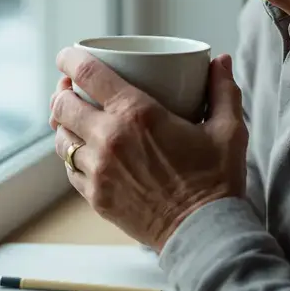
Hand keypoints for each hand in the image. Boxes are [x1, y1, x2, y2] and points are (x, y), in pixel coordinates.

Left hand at [50, 47, 246, 250]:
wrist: (205, 234)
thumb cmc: (217, 181)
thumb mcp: (229, 130)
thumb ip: (223, 90)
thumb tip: (220, 60)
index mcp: (136, 114)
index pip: (87, 73)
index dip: (69, 58)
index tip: (67, 55)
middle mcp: (108, 139)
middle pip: (62, 104)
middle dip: (62, 92)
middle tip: (71, 89)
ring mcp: (98, 170)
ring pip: (60, 138)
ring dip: (64, 124)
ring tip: (75, 119)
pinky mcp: (95, 196)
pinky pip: (70, 169)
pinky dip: (72, 156)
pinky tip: (84, 151)